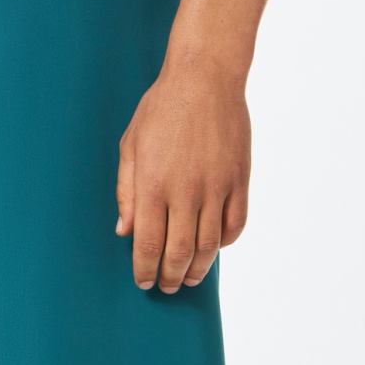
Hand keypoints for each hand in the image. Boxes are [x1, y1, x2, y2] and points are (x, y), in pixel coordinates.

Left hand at [116, 55, 250, 292]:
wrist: (204, 78)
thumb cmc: (160, 110)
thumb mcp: (130, 147)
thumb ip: (126, 192)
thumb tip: (124, 231)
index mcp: (152, 185)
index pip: (148, 245)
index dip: (144, 271)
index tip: (143, 282)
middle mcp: (185, 192)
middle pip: (179, 253)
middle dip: (169, 278)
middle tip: (165, 286)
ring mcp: (217, 187)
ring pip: (210, 246)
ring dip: (198, 269)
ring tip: (188, 278)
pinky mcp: (240, 180)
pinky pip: (235, 225)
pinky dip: (224, 244)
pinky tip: (214, 248)